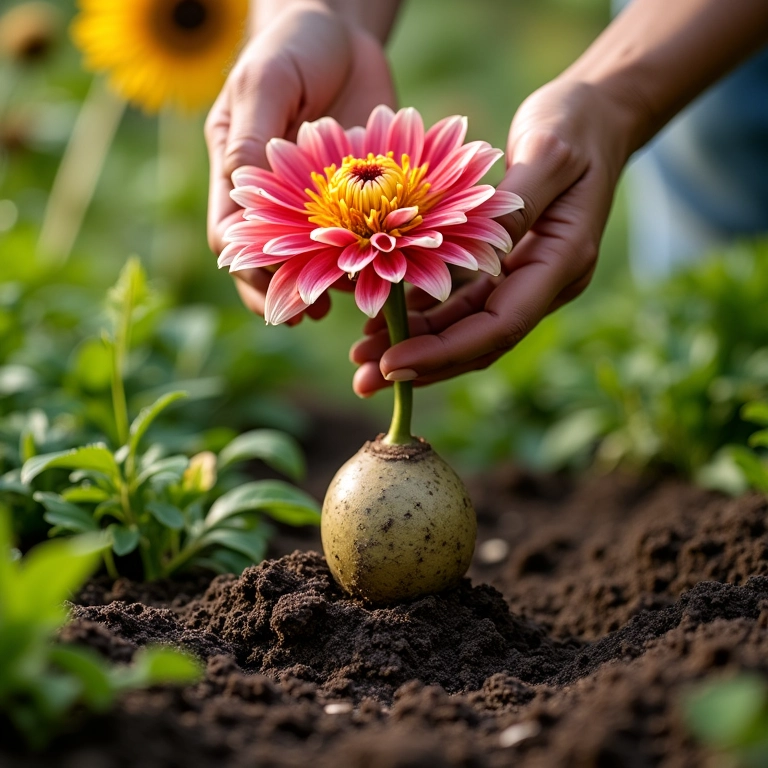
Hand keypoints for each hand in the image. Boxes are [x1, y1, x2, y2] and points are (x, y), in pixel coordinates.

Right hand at [205, 1, 395, 324]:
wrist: (344, 33)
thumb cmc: (294, 46)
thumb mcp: (269, 80)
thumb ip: (256, 131)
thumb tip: (243, 182)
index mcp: (239, 177)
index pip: (232, 239)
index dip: (248, 269)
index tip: (273, 288)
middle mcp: (277, 202)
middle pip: (272, 264)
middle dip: (288, 292)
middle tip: (311, 313)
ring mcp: (320, 206)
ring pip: (319, 260)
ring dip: (333, 284)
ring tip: (356, 300)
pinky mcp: (361, 200)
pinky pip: (363, 238)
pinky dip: (373, 258)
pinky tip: (388, 272)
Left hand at [350, 76, 637, 394]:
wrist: (599, 116)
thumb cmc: (575, 124)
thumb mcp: (548, 150)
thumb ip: (516, 200)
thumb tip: (480, 244)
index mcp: (563, 262)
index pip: (502, 326)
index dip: (446, 351)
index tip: (394, 364)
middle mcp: (545, 282)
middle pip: (480, 342)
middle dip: (422, 364)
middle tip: (365, 380)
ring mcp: (527, 279)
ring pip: (467, 328)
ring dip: (416, 345)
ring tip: (363, 357)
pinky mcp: (508, 268)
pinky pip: (463, 302)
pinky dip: (425, 313)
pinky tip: (384, 319)